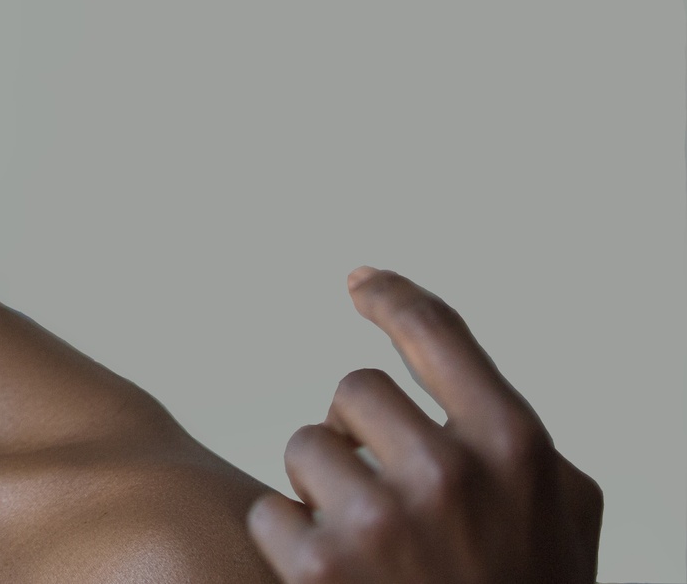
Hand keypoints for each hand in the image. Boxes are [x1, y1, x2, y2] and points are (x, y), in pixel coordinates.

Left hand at [246, 269, 601, 582]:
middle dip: (359, 435)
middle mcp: (449, 474)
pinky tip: (332, 580)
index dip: (392, 296)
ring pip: (304, 448)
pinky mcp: (318, 568)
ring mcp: (382, 522)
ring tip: (370, 548)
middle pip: (352, 391)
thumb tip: (427, 337)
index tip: (359, 280)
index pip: (437, 333)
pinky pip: (272, 512)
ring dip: (323, 491)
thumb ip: (514, 436)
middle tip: (389, 495)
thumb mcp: (561, 517)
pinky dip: (291, 544)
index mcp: (514, 448)